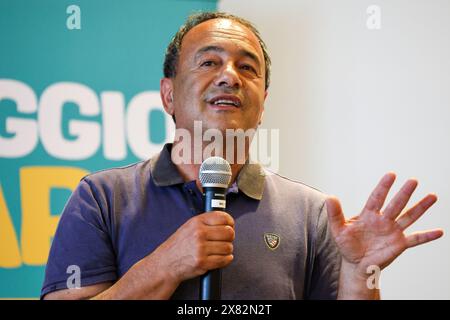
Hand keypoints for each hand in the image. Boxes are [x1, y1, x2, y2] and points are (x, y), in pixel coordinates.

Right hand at [153, 211, 234, 282]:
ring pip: (228, 247)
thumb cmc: (179, 245)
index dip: (230, 222)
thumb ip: (206, 222)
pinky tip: (221, 258)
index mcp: (197, 222)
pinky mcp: (202, 263)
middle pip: (229, 232)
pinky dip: (226, 259)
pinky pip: (224, 260)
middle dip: (230, 237)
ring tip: (220, 250)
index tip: (230, 226)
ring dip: (227, 250)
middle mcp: (199, 234)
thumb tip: (227, 222)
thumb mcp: (189, 226)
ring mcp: (201, 249)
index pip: (223, 217)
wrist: (166, 263)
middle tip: (225, 240)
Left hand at [326, 172, 442, 276]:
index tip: (391, 174)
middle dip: (404, 193)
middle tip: (413, 180)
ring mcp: (393, 231)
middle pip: (396, 204)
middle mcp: (383, 220)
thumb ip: (335, 214)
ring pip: (409, 217)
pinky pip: (416, 239)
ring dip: (420, 207)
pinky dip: (427, 236)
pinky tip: (439, 232)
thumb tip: (330, 197)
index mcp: (368, 214)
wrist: (356, 264)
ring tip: (432, 196)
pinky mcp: (400, 244)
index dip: (384, 187)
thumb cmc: (347, 245)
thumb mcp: (338, 230)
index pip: (377, 197)